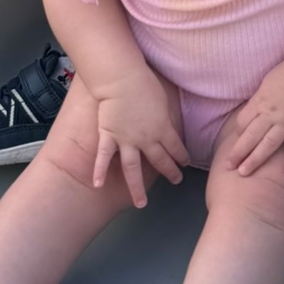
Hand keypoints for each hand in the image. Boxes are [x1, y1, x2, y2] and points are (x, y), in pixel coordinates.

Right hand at [92, 69, 189, 207]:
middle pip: (159, 160)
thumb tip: (168, 124)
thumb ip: (165, 115)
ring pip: (133, 169)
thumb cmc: (145, 83)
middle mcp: (146, 139)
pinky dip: (99, 171)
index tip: (186, 163)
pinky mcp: (109, 136)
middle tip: (176, 181)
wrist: (122, 79)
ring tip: (141, 204)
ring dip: (137, 188)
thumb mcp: (163, 99)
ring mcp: (126, 140)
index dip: (181, 156)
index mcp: (162, 128)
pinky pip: (104, 157)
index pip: (175, 147)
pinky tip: (97, 185)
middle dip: (169, 171)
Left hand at [224, 58, 283, 179]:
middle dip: (238, 153)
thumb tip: (251, 112)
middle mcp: (271, 115)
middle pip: (250, 137)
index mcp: (260, 102)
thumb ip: (259, 100)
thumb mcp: (265, 83)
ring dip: (255, 160)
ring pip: (268, 145)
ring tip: (244, 173)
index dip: (238, 133)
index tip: (238, 140)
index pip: (242, 122)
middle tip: (228, 166)